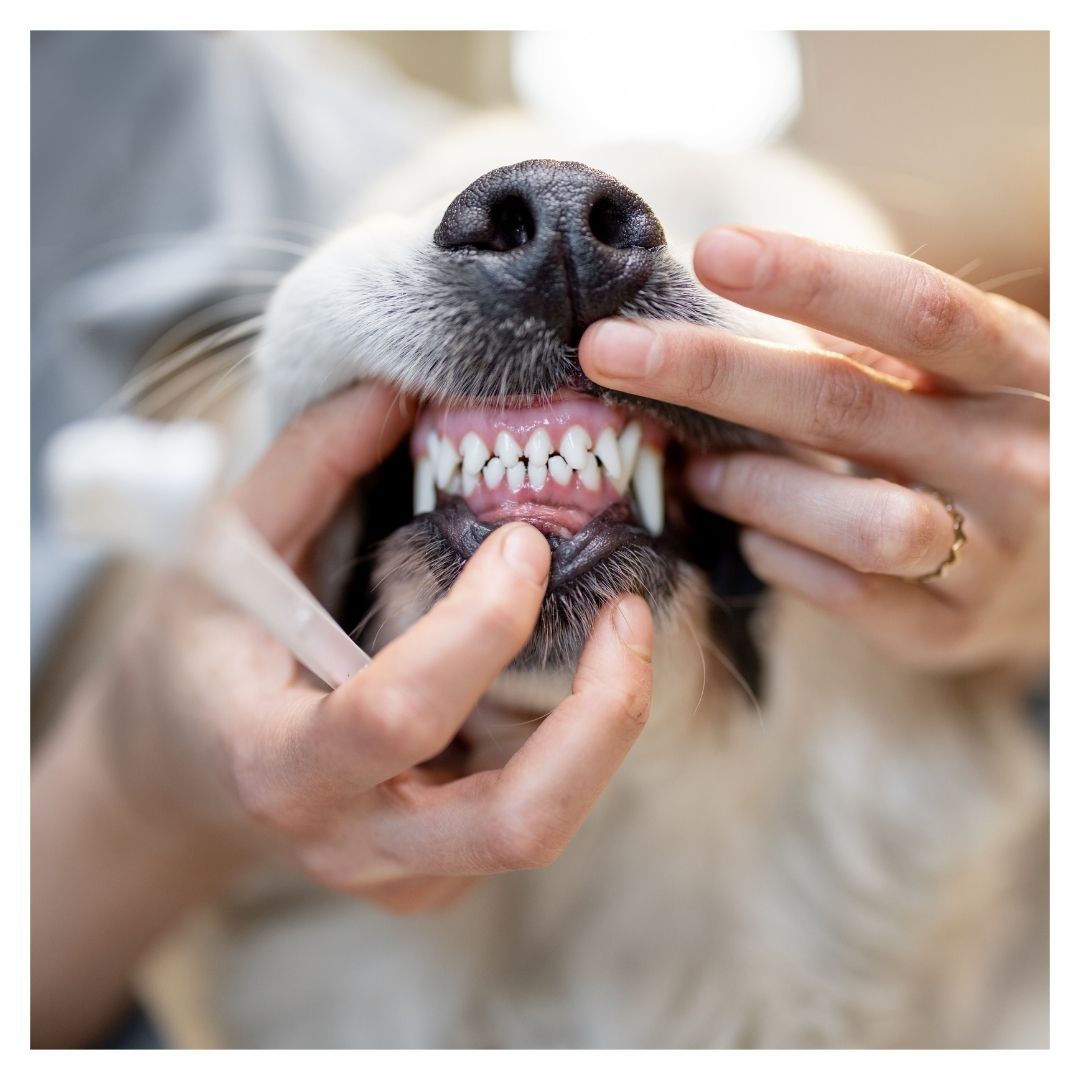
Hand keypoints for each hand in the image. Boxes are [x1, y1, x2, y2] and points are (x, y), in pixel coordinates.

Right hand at [33, 382, 651, 1044]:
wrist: (186, 769)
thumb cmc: (202, 654)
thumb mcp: (226, 551)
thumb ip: (307, 467)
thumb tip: (396, 390)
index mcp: (278, 763)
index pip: (396, 715)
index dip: (479, 625)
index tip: (523, 541)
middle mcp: (351, 840)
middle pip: (516, 823)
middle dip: (601, 716)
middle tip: (630, 613)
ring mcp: (404, 873)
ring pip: (545, 828)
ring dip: (607, 727)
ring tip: (624, 629)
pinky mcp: (440, 875)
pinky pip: (533, 814)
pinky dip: (576, 740)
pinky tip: (571, 669)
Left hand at [580, 228, 1047, 678]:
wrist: (1062, 574)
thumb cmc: (972, 447)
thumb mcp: (952, 380)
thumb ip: (867, 347)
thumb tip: (725, 296)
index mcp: (1020, 371)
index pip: (917, 309)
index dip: (812, 277)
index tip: (710, 251)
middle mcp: (1017, 458)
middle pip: (846, 404)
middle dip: (713, 374)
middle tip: (608, 351)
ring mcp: (991, 553)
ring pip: (852, 519)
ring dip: (749, 487)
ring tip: (697, 470)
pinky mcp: (948, 627)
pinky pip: (843, 592)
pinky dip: (777, 558)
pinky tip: (752, 538)